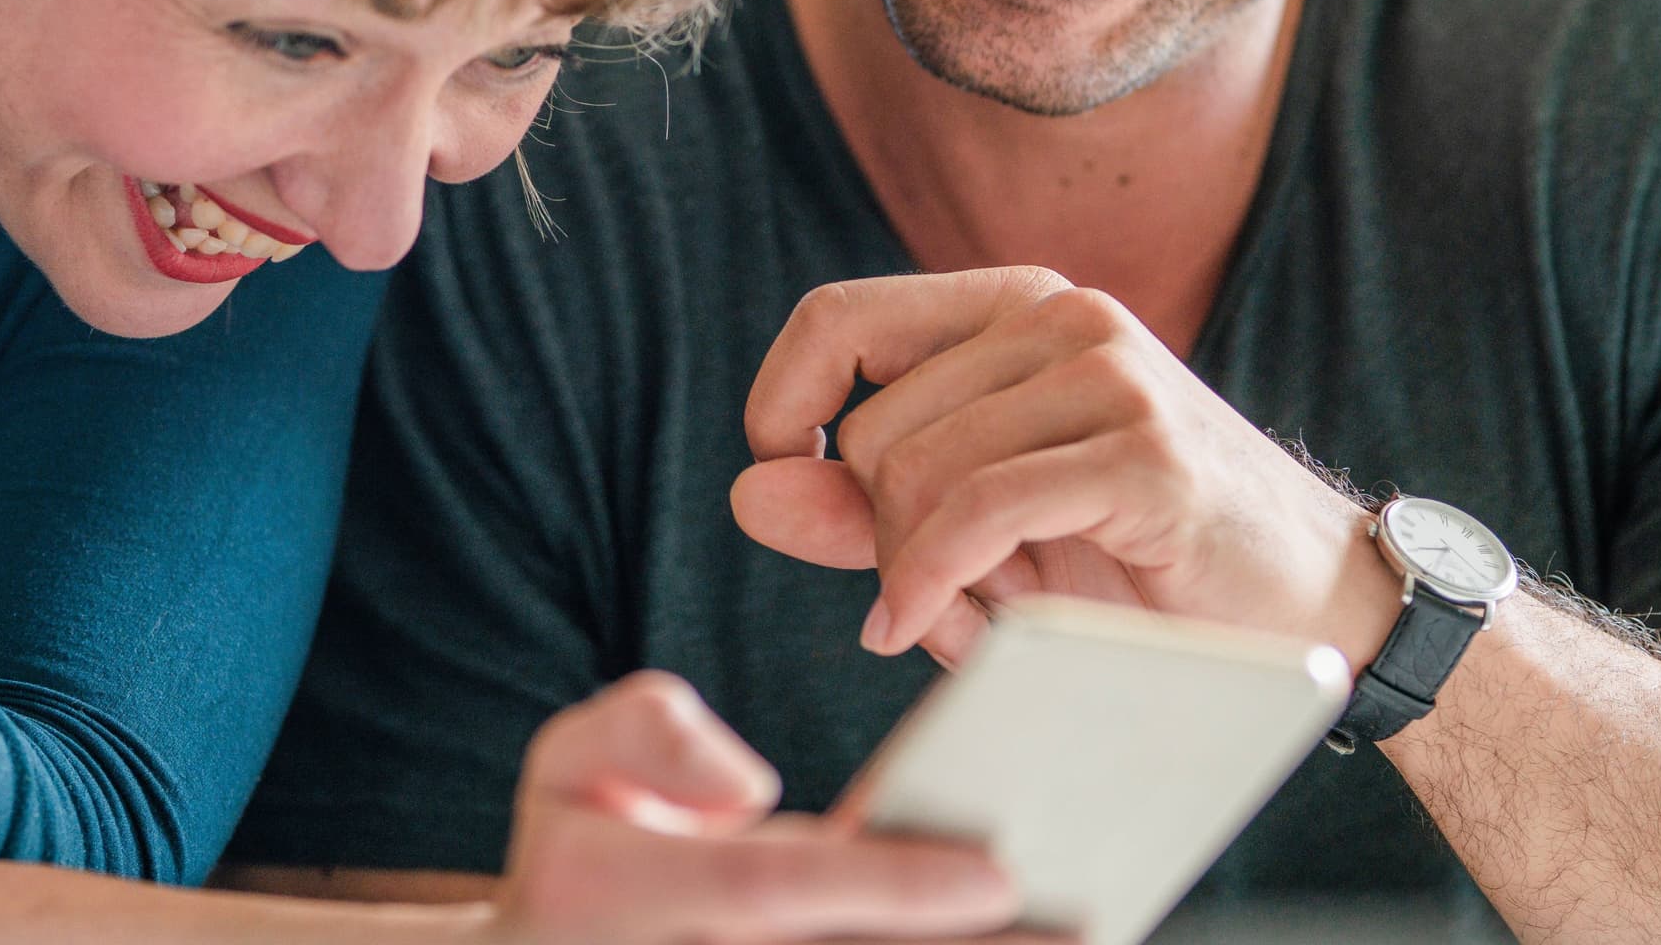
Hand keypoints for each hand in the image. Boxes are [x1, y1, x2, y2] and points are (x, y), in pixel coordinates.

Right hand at [485, 671, 1066, 942]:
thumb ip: (649, 736)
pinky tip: (1027, 940)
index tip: (997, 874)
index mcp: (646, 894)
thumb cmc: (577, 839)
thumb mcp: (571, 759)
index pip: (786, 889)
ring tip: (1086, 931)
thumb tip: (743, 786)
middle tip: (1089, 923)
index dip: (893, 887)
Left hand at [731, 269, 1400, 669]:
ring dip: (922, 578)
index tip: (794, 487)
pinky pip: (978, 513)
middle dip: (883, 539)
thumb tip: (747, 490)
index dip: (782, 404)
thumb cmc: (1131, 555)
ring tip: (984, 616)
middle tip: (945, 597)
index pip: (836, 319)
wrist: (1312, 600)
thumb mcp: (977, 523)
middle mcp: (1056, 313)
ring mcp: (1107, 371)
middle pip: (871, 427)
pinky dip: (934, 585)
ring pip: (916, 473)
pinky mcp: (1144, 451)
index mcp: (1010, 306)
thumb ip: (858, 503)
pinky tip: (940, 631)